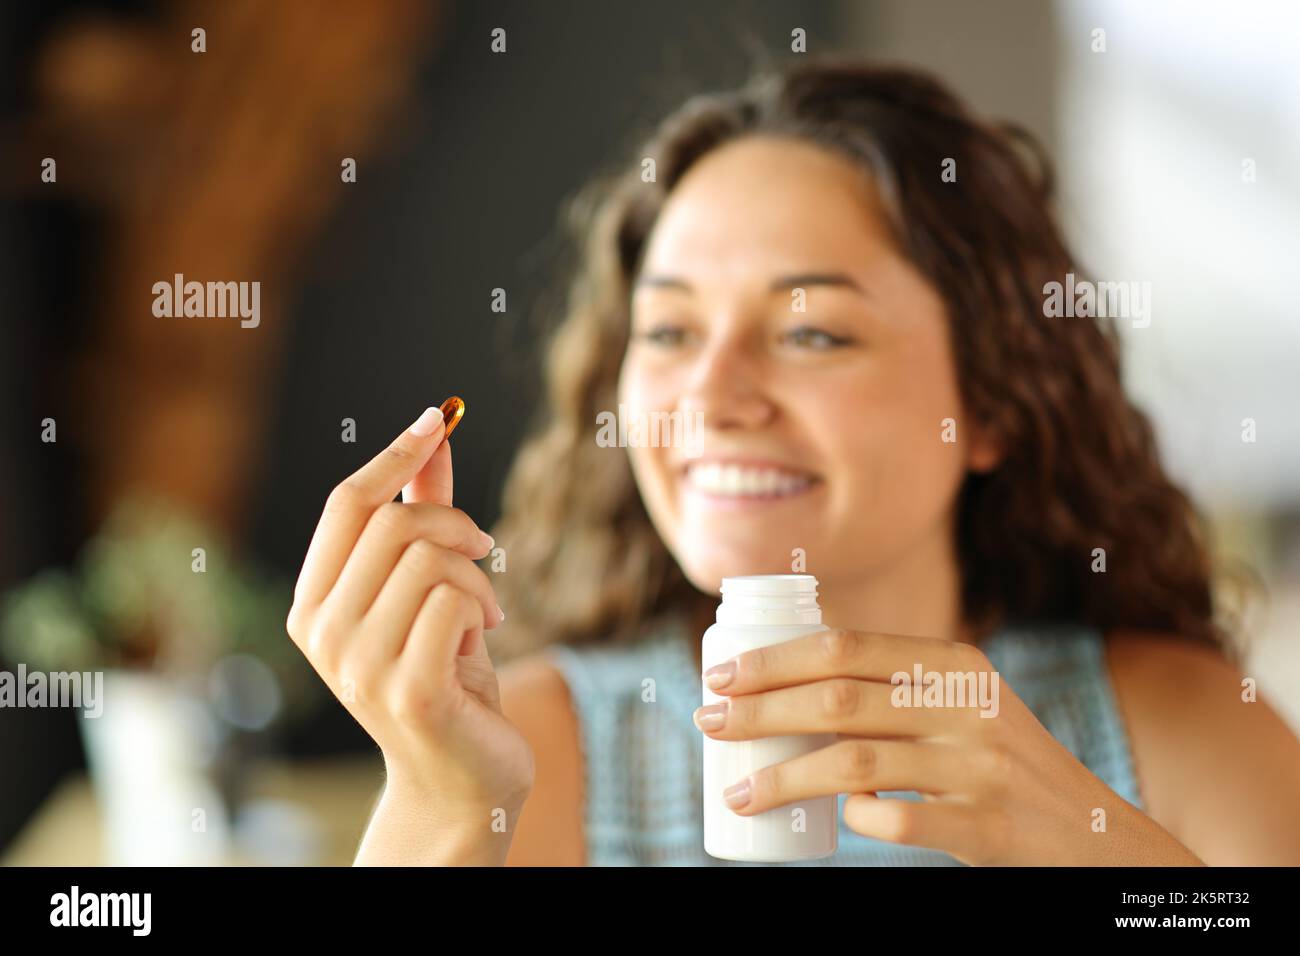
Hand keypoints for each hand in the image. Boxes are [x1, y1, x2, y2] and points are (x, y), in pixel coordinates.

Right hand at [287, 407, 533, 824]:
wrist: (461, 775)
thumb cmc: (445, 673)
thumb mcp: (429, 587)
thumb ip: (423, 513)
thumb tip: (434, 432)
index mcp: (312, 604)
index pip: (344, 503)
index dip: (393, 453)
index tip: (436, 416)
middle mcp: (321, 633)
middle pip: (393, 522)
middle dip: (456, 526)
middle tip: (484, 554)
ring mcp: (358, 666)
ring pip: (430, 558)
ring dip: (476, 577)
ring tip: (483, 612)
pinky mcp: (407, 689)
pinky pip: (454, 600)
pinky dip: (482, 606)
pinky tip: (483, 639)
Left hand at [693, 628, 1200, 865]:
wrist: (1094, 835)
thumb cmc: (1003, 764)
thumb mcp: (965, 703)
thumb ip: (897, 687)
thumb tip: (788, 687)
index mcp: (955, 663)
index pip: (845, 647)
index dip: (773, 660)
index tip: (719, 676)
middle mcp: (968, 704)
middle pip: (838, 698)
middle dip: (759, 710)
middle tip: (708, 723)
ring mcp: (980, 766)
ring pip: (855, 762)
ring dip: (782, 777)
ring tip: (737, 790)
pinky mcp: (987, 826)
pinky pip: (900, 822)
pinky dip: (859, 820)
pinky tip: (837, 822)